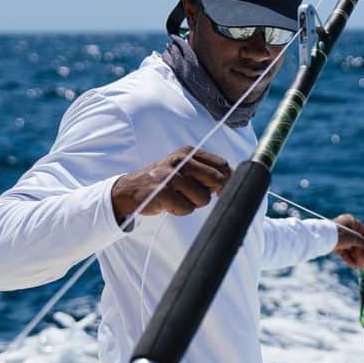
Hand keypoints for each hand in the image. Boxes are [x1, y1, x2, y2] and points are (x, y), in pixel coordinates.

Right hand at [111, 146, 231, 224]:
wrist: (130, 190)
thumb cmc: (164, 182)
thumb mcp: (184, 168)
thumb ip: (206, 170)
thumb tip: (233, 178)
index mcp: (189, 152)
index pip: (222, 165)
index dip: (227, 181)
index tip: (220, 191)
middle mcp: (181, 160)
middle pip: (217, 181)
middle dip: (211, 193)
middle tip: (195, 196)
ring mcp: (172, 175)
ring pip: (203, 199)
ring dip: (192, 204)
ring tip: (176, 197)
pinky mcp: (163, 192)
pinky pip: (187, 208)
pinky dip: (179, 211)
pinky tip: (168, 204)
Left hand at [332, 214, 363, 268]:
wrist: (319, 239)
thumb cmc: (339, 235)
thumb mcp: (355, 239)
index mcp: (352, 221)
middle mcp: (346, 227)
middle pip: (358, 242)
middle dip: (361, 254)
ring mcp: (340, 235)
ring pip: (351, 247)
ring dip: (356, 257)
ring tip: (360, 267)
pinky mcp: (334, 242)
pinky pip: (343, 250)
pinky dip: (348, 257)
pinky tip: (353, 265)